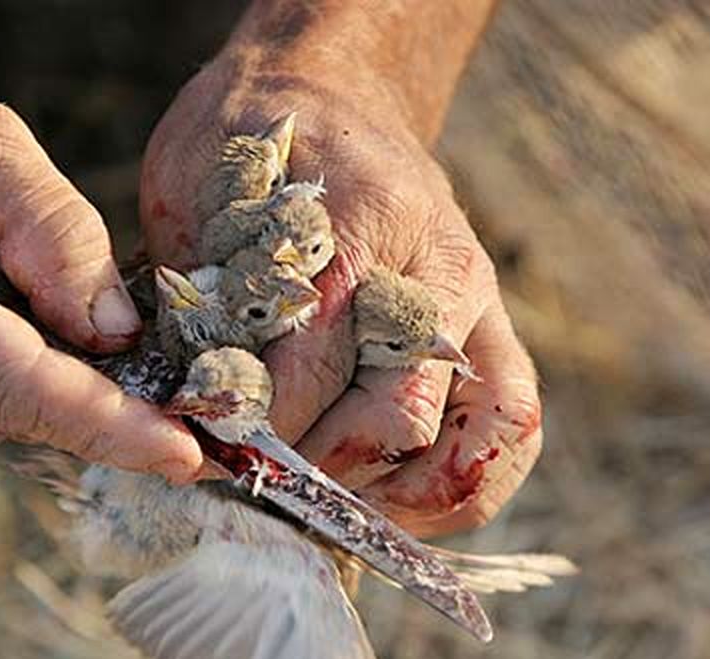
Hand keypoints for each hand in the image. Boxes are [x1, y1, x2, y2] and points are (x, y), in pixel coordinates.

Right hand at [0, 4, 200, 481]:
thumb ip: (54, 233)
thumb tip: (116, 333)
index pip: (15, 386)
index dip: (108, 427)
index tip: (187, 456)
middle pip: (12, 407)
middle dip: (101, 404)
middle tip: (180, 391)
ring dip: (48, 381)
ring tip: (69, 315)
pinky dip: (0, 375)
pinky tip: (3, 317)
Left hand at [140, 30, 539, 534]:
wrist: (335, 98)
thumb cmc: (255, 148)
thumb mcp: (198, 192)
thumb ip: (201, 296)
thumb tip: (199, 409)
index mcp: (360, 224)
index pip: (312, 363)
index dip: (258, 427)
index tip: (216, 450)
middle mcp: (437, 270)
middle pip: (397, 416)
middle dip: (323, 470)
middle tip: (269, 484)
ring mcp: (478, 305)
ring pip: (479, 437)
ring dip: (404, 497)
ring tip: (338, 509)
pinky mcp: (493, 335)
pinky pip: (511, 430)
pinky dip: (461, 488)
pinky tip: (395, 503)